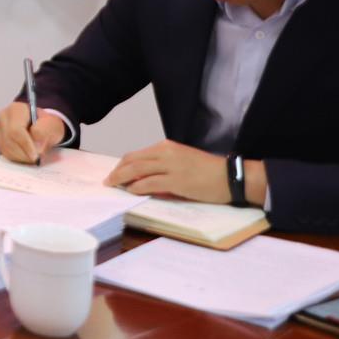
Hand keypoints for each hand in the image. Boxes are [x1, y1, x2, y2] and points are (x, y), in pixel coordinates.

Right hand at [0, 101, 67, 164]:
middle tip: (37, 159)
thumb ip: (44, 132)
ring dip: (20, 157)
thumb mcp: (52, 124)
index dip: (25, 145)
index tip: (36, 156)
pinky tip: (25, 156)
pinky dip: (15, 158)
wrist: (41, 125)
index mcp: (16, 109)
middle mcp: (3, 117)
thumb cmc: (46, 124)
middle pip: (9, 140)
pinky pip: (4, 152)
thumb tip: (36, 146)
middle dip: (24, 153)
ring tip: (32, 158)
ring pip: (5, 148)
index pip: (16, 130)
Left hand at [106, 140, 230, 202]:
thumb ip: (163, 166)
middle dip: (117, 171)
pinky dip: (137, 187)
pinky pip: (149, 183)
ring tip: (114, 186)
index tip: (115, 173)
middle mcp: (166, 152)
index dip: (123, 164)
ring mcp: (171, 166)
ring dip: (122, 178)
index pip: (137, 154)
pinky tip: (130, 191)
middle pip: (132, 160)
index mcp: (166, 146)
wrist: (230, 177)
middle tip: (108, 181)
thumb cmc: (208, 171)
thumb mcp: (182, 161)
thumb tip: (143, 178)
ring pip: (137, 170)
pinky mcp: (176, 180)